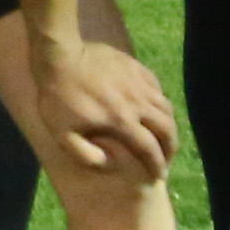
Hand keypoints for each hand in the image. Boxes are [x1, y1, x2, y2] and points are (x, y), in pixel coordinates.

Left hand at [28, 35, 180, 188]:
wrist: (59, 53)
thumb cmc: (58, 95)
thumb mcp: (62, 133)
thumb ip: (86, 154)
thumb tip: (111, 163)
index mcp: (121, 120)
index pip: (149, 148)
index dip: (157, 165)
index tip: (160, 176)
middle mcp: (137, 102)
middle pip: (167, 128)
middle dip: (171, 148)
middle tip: (167, 159)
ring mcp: (138, 82)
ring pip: (166, 107)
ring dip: (169, 125)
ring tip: (164, 136)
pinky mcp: (136, 67)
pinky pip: (157, 88)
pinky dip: (160, 102)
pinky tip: (154, 108)